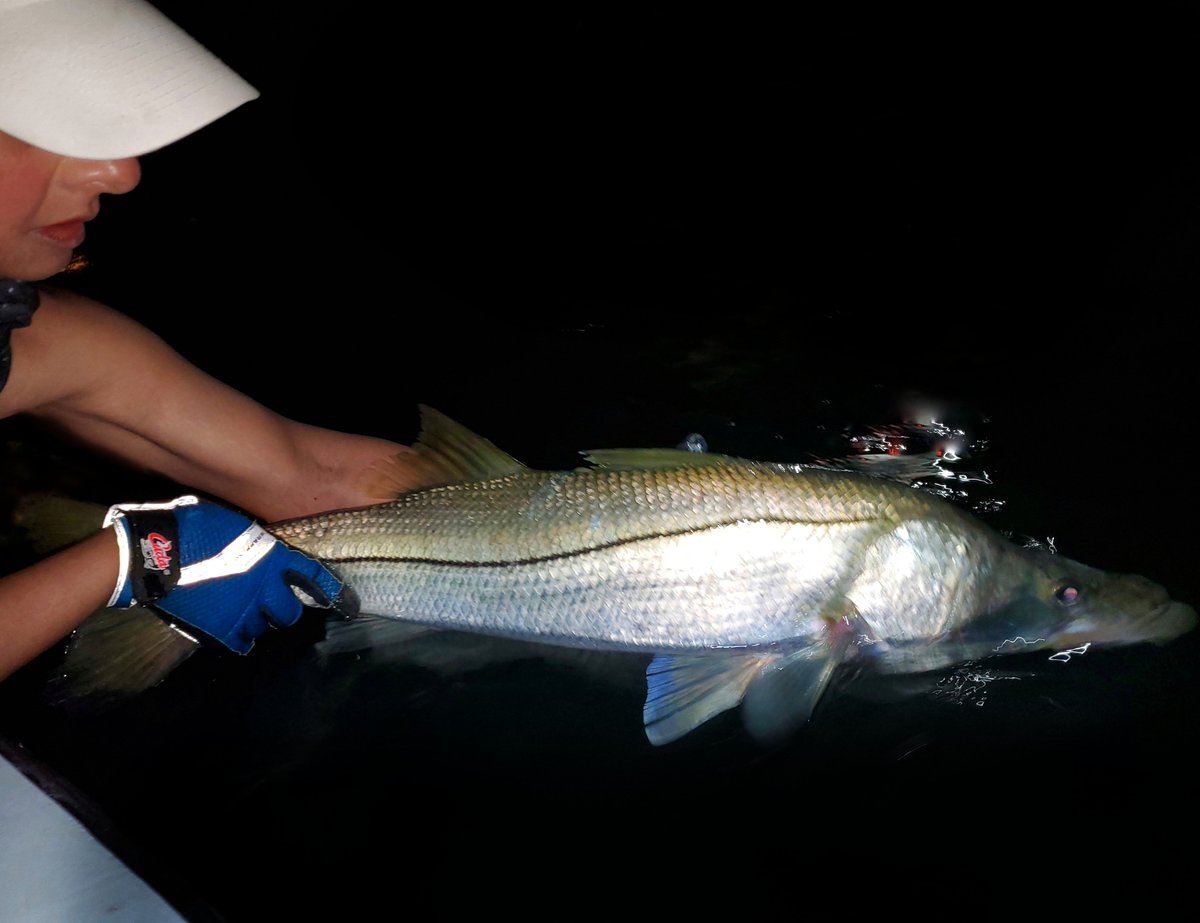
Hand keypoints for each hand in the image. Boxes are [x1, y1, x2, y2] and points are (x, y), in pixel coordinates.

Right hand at [104, 496, 353, 653]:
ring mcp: (243, 611)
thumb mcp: (234, 523)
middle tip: (274, 604)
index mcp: (272, 557)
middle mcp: (265, 588)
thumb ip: (256, 540)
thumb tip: (262, 544)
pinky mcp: (219, 628)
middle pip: (290, 612)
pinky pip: (240, 643)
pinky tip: (234, 631)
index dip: (331, 590)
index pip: (313, 575)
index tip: (344, 601)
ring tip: (245, 613)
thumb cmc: (193, 525)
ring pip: (265, 627)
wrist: (155, 552)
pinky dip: (239, 638)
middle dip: (285, 608)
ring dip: (259, 621)